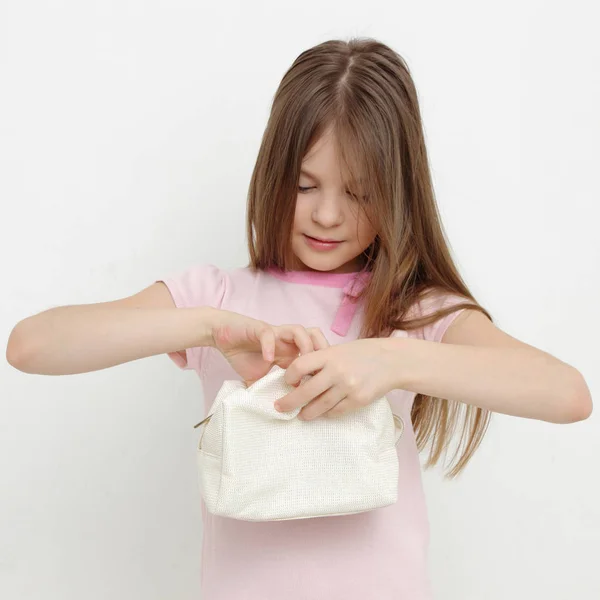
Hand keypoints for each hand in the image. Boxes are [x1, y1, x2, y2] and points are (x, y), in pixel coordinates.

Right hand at [210, 309, 329, 386]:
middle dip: (320, 353)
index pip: (314, 356)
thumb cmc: (243, 354)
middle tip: (316, 374)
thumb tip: (275, 413)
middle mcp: (287, 341)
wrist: (223, 336)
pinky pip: (269, 335)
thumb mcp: (258, 378)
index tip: (320, 387)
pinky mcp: (259, 329)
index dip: (320, 368)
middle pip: (315, 338)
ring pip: (299, 331)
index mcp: (290, 352)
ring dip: (302, 347)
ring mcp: (275, 333)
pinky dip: (270, 346)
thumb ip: (268, 390)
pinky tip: (268, 360)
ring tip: (298, 368)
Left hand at [275, 338, 395, 419]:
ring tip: (301, 415)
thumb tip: (300, 378)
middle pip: (305, 392)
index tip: (287, 382)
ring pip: (319, 406)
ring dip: (306, 413)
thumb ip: (320, 361)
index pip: (299, 366)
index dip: (289, 377)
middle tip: (279, 408)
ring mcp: (348, 387)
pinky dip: (326, 414)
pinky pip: (336, 412)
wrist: (391, 361)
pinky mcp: (358, 400)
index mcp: (329, 355)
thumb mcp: (339, 350)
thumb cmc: (362, 353)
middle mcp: (337, 371)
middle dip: (289, 403)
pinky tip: (322, 413)